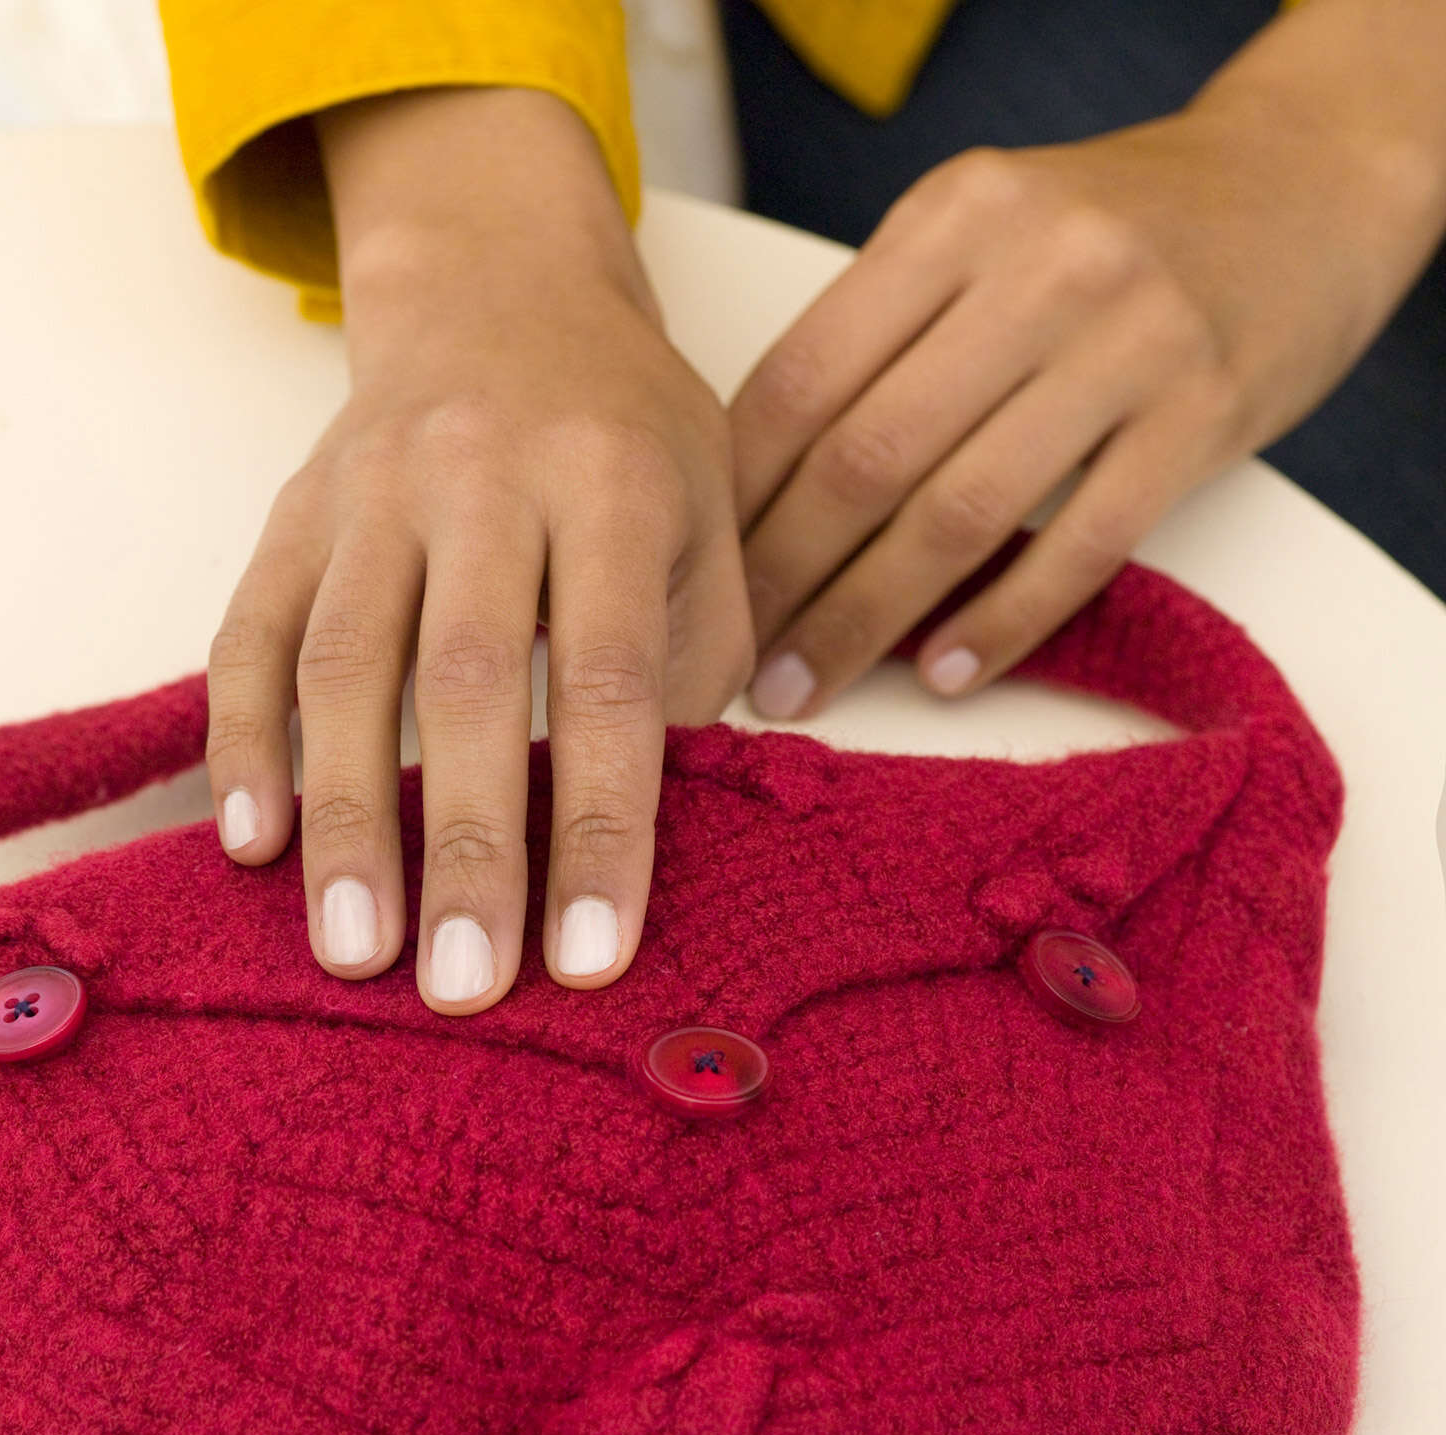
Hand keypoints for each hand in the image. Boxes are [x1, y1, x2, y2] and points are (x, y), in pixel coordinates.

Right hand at [204, 88, 750, 1013]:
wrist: (498, 292)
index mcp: (614, 481)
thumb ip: (689, 666)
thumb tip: (640, 834)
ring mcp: (370, 492)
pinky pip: (250, 633)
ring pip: (344, 662)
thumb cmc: (623, 442)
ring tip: (353, 952)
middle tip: (463, 986)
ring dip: (345, 818)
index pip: (610, 676)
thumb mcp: (708, 525)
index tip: (592, 957)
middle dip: (467, 845)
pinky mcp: (290, 514)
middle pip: (470, 678)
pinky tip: (250, 846)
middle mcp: (485, 477)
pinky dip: (243, 741)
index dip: (602, 824)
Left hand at [731, 43, 1445, 719]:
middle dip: (783, 578)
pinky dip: (1001, 621)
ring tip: (807, 685)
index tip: (697, 576)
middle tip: (737, 662)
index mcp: (953, 217)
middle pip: (867, 457)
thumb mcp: (980, 233)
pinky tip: (943, 672)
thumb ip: (882, 332)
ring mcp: (1129, 339)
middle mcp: (1038, 266)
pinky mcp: (1203, 414)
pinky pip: (1079, 547)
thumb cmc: (1105, 233)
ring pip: (960, 512)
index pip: (804, 379)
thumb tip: (750, 491)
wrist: (1298, 187)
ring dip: (866, 618)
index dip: (737, 497)